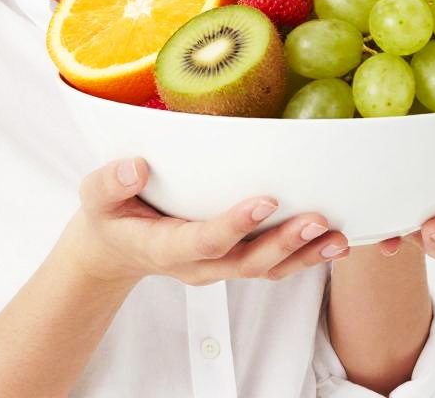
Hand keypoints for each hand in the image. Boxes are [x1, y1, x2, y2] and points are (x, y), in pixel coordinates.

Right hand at [65, 157, 351, 286]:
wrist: (114, 247)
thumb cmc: (109, 215)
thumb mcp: (95, 196)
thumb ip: (111, 182)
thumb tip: (137, 166)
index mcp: (164, 246)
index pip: (205, 241)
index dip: (236, 225)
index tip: (266, 201)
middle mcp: (197, 264)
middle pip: (246, 262)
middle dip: (284, 244)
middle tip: (318, 220)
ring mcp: (218, 267)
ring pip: (266, 269)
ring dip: (304, 256)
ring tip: (339, 238)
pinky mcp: (233, 261)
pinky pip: (272, 266)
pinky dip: (304, 257)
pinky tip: (333, 242)